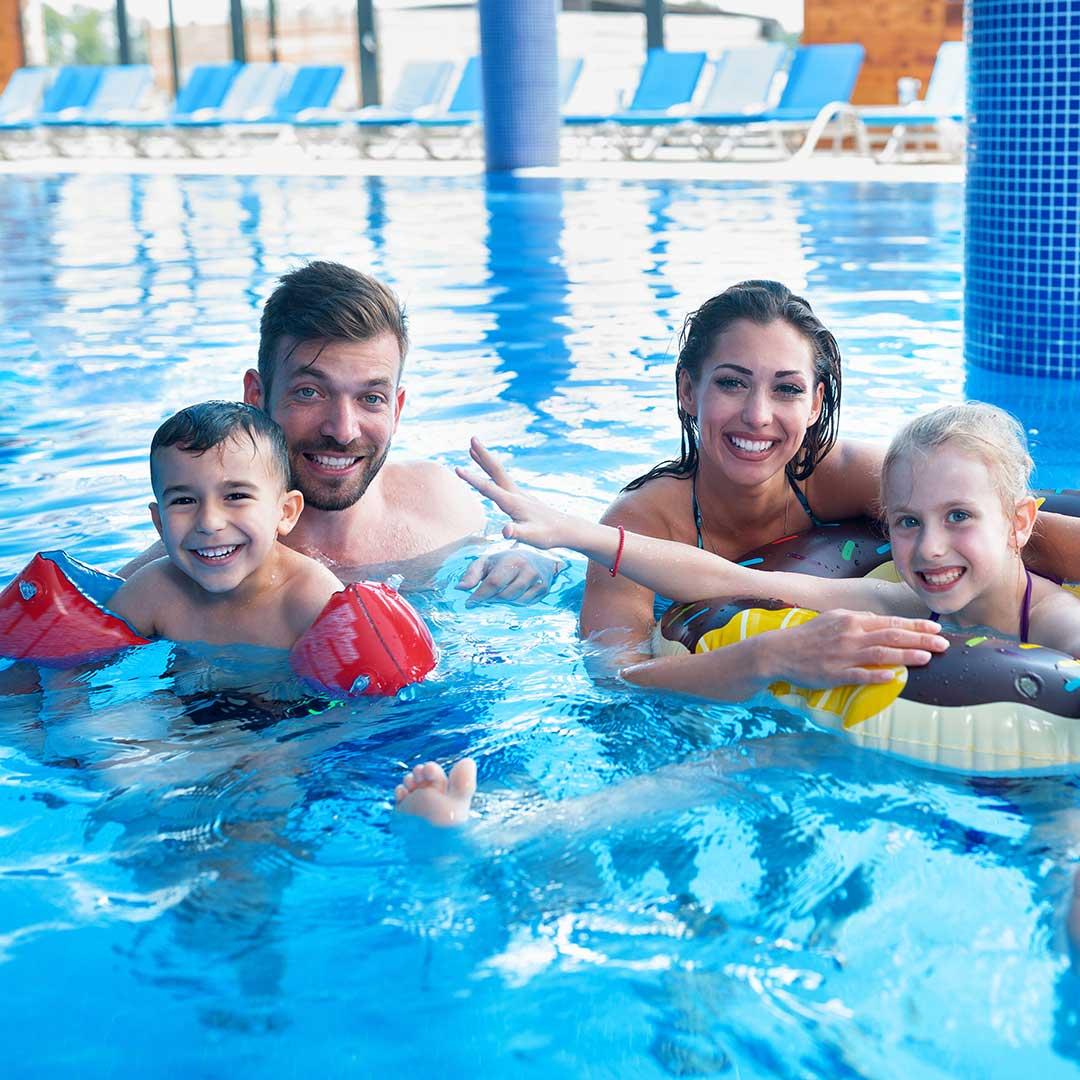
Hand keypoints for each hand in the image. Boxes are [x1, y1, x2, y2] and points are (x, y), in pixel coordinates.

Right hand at [456, 437, 577, 550]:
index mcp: (512, 502)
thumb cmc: (547, 535)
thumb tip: (505, 532)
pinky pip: (502, 479)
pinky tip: (490, 471)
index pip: (488, 489)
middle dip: (483, 455)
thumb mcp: (531, 537)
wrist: (565, 529)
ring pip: (498, 473)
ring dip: (485, 460)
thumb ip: (517, 533)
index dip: (472, 479)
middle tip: (472, 439)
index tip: (457, 469)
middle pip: (496, 470)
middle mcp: (515, 493)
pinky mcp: (521, 496)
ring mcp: (518, 493)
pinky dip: (492, 470)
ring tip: (472, 448)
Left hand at [456, 547, 562, 604]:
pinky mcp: (544, 588)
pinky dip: (516, 602)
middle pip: (504, 595)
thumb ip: (472, 573)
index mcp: (511, 560)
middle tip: (484, 599)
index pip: (493, 583)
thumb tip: (459, 589)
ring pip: (515, 601)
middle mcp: (526, 569)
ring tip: (497, 594)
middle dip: (491, 600)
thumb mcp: (487, 561)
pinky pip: (525, 603)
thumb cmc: (506, 560)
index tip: (469, 603)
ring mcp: (537, 580)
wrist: (537, 555)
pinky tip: (512, 594)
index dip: (480, 596)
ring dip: (503, 602)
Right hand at [766, 609, 948, 688]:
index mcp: (852, 620)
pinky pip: (860, 675)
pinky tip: (894, 677)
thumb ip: (858, 619)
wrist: (780, 651)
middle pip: (891, 636)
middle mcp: (851, 636)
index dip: (915, 626)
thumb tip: (879, 621)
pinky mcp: (835, 674)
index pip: (890, 622)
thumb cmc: (809, 635)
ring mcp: (843, 655)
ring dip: (906, 656)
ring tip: (927, 658)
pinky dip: (878, 675)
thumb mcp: (833, 618)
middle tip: (943, 644)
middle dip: (920, 640)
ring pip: (881, 654)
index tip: (936, 629)